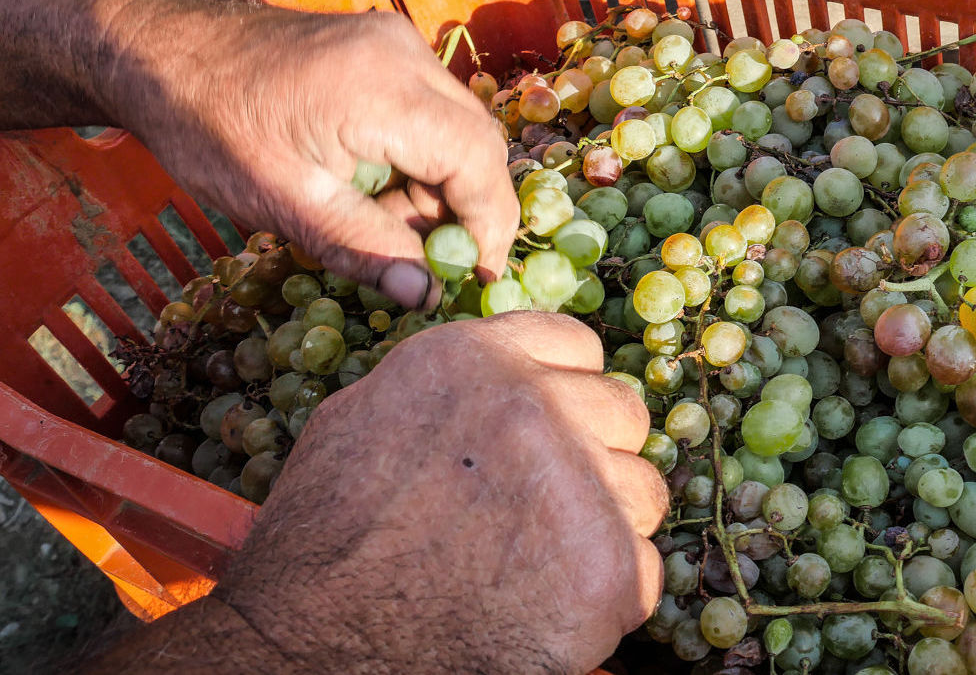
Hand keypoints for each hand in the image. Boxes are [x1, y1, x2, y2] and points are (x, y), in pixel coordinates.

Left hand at [115, 3, 516, 308]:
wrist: (159, 52)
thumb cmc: (209, 127)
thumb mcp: (283, 202)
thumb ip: (362, 247)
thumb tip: (426, 297)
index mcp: (382, 92)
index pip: (477, 162)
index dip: (488, 227)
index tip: (473, 279)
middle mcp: (404, 56)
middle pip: (479, 144)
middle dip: (466, 210)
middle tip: (429, 261)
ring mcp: (398, 45)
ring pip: (460, 129)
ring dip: (442, 186)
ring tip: (384, 223)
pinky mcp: (387, 47)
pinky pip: (434, 111)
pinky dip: (423, 158)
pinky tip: (376, 187)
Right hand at [208, 312, 665, 672]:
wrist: (316, 651)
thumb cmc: (322, 546)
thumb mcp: (358, 422)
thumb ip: (444, 385)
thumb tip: (499, 372)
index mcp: (475, 361)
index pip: (574, 345)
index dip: (564, 390)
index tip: (550, 430)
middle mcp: (536, 406)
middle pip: (622, 412)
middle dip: (594, 454)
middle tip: (542, 508)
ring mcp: (579, 484)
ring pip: (643, 490)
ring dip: (605, 525)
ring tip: (537, 565)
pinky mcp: (608, 566)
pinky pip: (644, 569)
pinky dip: (607, 598)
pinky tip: (545, 610)